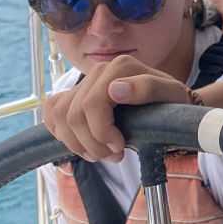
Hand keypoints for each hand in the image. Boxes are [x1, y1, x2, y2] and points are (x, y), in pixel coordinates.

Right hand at [43, 57, 191, 161]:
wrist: (166, 104)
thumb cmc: (170, 102)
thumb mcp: (170, 95)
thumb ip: (148, 88)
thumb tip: (115, 89)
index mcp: (121, 67)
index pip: (91, 105)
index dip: (100, 133)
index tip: (120, 149)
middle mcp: (99, 71)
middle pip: (73, 115)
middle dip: (91, 143)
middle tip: (114, 155)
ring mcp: (84, 82)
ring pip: (60, 117)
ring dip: (76, 143)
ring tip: (99, 153)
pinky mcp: (73, 94)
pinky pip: (52, 111)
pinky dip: (60, 132)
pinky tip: (80, 142)